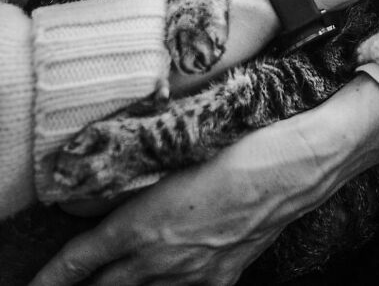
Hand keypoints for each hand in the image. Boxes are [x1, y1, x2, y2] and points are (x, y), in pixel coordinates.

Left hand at [30, 75, 378, 285]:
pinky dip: (168, 284)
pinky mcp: (224, 277)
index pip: (81, 261)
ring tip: (118, 276)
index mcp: (144, 226)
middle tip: (72, 283)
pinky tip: (172, 273)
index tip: (38, 284)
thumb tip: (112, 183)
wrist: (297, 167)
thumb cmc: (242, 148)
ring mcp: (195, 275)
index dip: (54, 276)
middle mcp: (163, 260)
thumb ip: (142, 176)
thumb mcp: (181, 154)